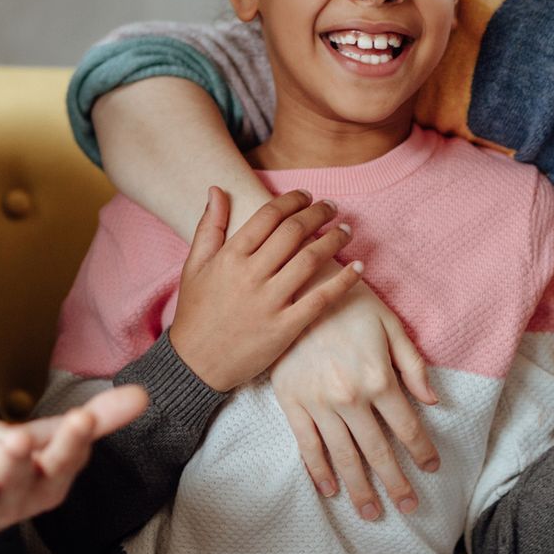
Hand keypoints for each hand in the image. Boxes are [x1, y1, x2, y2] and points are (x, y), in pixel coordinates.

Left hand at [0, 385, 149, 547]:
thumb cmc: (10, 464)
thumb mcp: (48, 437)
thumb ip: (95, 420)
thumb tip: (144, 395)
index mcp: (44, 485)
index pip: (63, 465)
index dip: (73, 444)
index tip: (81, 418)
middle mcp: (11, 505)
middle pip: (17, 485)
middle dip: (16, 465)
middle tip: (17, 441)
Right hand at [169, 188, 363, 391]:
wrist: (195, 364)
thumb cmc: (195, 313)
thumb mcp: (194, 265)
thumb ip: (209, 226)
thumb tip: (217, 189)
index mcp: (230, 257)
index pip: (268, 216)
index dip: (292, 200)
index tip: (306, 195)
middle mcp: (251, 275)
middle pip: (293, 232)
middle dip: (318, 213)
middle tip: (331, 206)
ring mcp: (269, 302)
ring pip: (310, 260)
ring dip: (334, 240)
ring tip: (346, 229)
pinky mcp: (284, 328)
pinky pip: (320, 299)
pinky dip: (343, 281)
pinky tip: (359, 267)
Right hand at [269, 279, 439, 520]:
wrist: (295, 288)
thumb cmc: (348, 303)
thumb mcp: (390, 324)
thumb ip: (413, 365)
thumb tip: (434, 401)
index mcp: (379, 379)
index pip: (407, 428)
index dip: (422, 452)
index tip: (432, 469)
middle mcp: (350, 398)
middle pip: (378, 452)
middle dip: (396, 484)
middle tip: (409, 508)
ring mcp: (318, 404)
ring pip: (343, 457)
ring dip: (360, 489)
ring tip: (372, 513)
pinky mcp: (292, 403)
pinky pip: (307, 445)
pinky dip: (319, 471)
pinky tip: (330, 490)